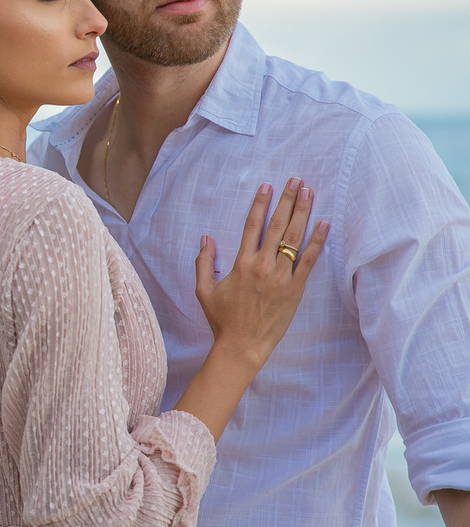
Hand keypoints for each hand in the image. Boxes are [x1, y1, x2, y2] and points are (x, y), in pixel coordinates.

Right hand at [195, 177, 328, 367]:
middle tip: (295, 181)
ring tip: (309, 193)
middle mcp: (262, 266)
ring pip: (294, 238)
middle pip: (277, 226)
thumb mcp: (203, 290)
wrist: (243, 345)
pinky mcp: (295, 289)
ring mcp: (281, 277)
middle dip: (286, 201)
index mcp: (241, 264)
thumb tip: (205, 238)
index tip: (267, 187)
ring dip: (302, 213)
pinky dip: (317, 241)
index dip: (260, 204)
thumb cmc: (222, 319)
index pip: (252, 226)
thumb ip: (203, 262)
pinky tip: (324, 224)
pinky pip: (308, 261)